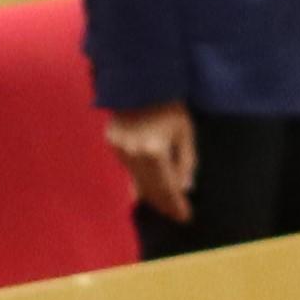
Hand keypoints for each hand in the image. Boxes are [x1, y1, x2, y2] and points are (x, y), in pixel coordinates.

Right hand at [105, 102, 198, 217]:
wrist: (140, 82)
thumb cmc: (169, 105)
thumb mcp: (185, 132)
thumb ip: (186, 160)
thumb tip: (185, 186)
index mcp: (155, 150)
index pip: (168, 186)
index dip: (177, 204)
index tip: (186, 217)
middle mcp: (135, 154)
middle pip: (151, 189)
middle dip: (164, 204)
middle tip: (176, 216)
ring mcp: (121, 149)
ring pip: (137, 181)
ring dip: (151, 195)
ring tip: (163, 207)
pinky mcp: (113, 143)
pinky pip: (128, 169)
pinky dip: (137, 181)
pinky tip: (142, 194)